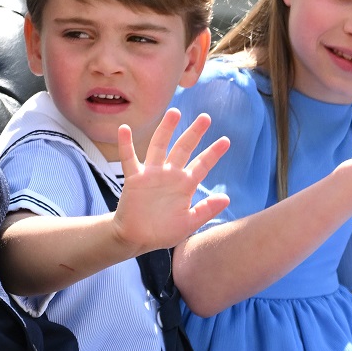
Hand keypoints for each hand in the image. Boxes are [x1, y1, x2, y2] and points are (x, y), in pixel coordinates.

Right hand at [111, 109, 229, 254]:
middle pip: (183, 149)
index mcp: (185, 185)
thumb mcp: (189, 223)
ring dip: (166, 130)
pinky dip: (126, 144)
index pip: (201, 165)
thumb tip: (227, 198)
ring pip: (159, 146)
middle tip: (205, 117)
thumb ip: (206, 210)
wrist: (137, 238)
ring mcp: (151, 174)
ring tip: (174, 112)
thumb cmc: (163, 232)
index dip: (213, 153)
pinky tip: (125, 129)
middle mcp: (170, 175)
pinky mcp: (134, 179)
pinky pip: (129, 158)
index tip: (226, 140)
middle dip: (194, 133)